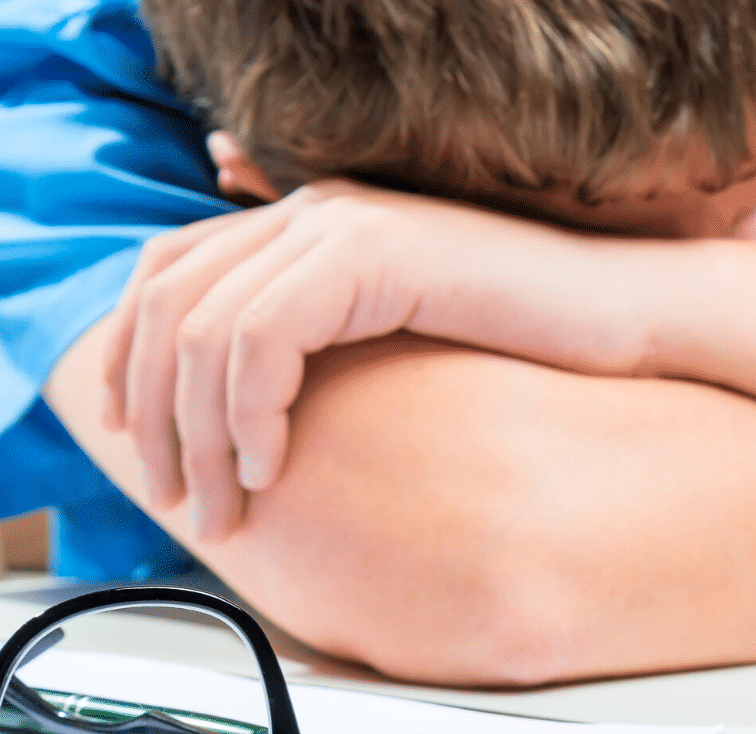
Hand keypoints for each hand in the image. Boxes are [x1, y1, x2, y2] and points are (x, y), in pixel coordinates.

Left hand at [97, 180, 651, 539]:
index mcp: (308, 219)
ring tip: (225, 503)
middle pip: (168, 301)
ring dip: (200, 431)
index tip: (138, 443)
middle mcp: (311, 208)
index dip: (131, 358)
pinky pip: (263, 338)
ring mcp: (340, 225)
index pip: (166, 272)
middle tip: (174, 497)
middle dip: (154, 411)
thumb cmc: (530, 342)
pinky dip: (251, 413)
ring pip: (205, 328)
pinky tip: (274, 467)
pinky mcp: (373, 256)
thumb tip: (254, 386)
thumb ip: (327, 340)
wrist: (624, 318)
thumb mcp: (402, 343)